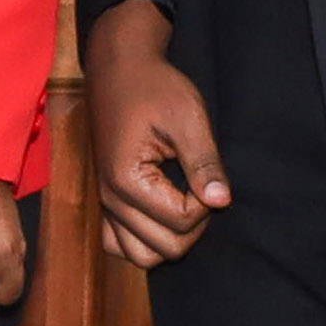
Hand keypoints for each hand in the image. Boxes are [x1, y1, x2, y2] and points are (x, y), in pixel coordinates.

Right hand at [90, 0, 230, 271]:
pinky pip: (118, 243)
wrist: (118, 69)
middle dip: (192, 227)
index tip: (208, 173)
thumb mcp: (188, 119)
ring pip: (138, 256)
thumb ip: (204, 164)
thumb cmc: (153, 88)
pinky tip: (162, 214)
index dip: (206, 204)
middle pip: (162, 248)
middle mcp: (110, 199)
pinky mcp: (106, 200)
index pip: (179, 222)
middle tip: (201, 189)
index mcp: (126, 180)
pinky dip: (142, 240)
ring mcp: (104, 203)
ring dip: (169, 240)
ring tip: (185, 205)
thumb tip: (221, 202)